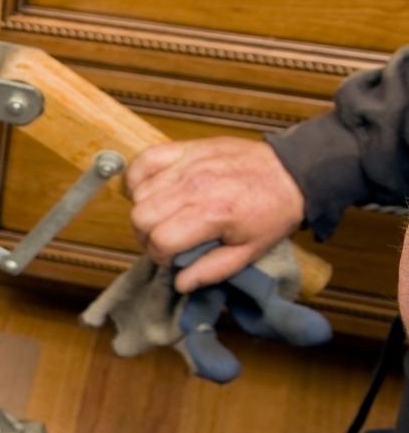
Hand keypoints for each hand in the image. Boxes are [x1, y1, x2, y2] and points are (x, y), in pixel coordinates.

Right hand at [127, 138, 304, 292]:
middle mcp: (194, 187)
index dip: (160, 255)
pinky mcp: (186, 149)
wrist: (292, 172)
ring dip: (145, 209)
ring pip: (139, 193)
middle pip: (141, 216)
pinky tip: (151, 190)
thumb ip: (213, 270)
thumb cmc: (273, 211)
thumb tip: (182, 283)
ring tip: (163, 216)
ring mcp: (188, 165)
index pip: (160, 240)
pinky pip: (144, 161)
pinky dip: (139, 177)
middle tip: (163, 238)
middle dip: (146, 235)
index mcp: (212, 214)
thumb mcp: (251, 251)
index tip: (170, 257)